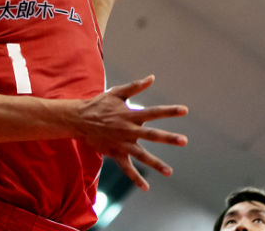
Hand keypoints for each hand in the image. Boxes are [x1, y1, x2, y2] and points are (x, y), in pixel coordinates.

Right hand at [75, 75, 187, 189]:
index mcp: (130, 114)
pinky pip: (127, 168)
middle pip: (152, 135)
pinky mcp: (116, 153)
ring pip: (142, 155)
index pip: (154, 112)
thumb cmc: (100, 104)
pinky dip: (135, 178)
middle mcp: (128, 130)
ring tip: (169, 172)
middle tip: (184, 140)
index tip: (185, 110)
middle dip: (168, 138)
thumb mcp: (117, 93)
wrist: (80, 120)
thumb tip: (152, 78)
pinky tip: (146, 187)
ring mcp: (122, 143)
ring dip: (156, 164)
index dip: (169, 111)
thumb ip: (135, 86)